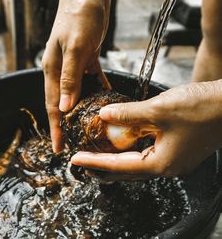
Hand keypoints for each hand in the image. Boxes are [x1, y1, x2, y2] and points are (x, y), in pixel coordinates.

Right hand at [42, 0, 110, 151]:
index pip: (53, 106)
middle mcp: (61, 71)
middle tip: (73, 142)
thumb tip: (65, 107)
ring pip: (77, 95)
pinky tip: (105, 100)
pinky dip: (97, 91)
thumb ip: (69, 77)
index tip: (58, 147)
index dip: (55, 129)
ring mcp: (74, 66)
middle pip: (63, 104)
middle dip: (66, 125)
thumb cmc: (79, 16)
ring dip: (81, 111)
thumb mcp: (74, 47)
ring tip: (88, 128)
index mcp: (53, 70)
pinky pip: (92, 81)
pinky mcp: (87, 60)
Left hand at [71, 80, 221, 180]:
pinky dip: (130, 146)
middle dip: (102, 163)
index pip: (118, 167)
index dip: (94, 162)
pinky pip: (146, 151)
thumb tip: (104, 116)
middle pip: (125, 169)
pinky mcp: (175, 147)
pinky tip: (121, 139)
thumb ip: (128, 114)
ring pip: (135, 160)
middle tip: (82, 158)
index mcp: (161, 164)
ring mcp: (172, 158)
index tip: (76, 160)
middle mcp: (166, 166)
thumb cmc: (202, 109)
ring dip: (115, 155)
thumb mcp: (158, 109)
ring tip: (96, 150)